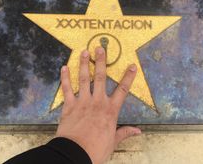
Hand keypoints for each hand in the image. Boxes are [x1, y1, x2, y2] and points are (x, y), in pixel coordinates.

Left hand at [56, 47, 140, 163]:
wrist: (75, 154)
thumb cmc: (96, 149)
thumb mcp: (113, 142)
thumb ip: (125, 133)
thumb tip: (138, 131)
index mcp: (110, 111)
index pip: (123, 90)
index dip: (128, 77)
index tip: (131, 66)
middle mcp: (97, 102)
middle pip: (101, 78)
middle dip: (101, 62)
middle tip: (100, 48)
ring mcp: (83, 102)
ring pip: (84, 79)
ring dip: (84, 64)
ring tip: (84, 52)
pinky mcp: (69, 105)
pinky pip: (67, 89)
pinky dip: (65, 78)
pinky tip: (64, 68)